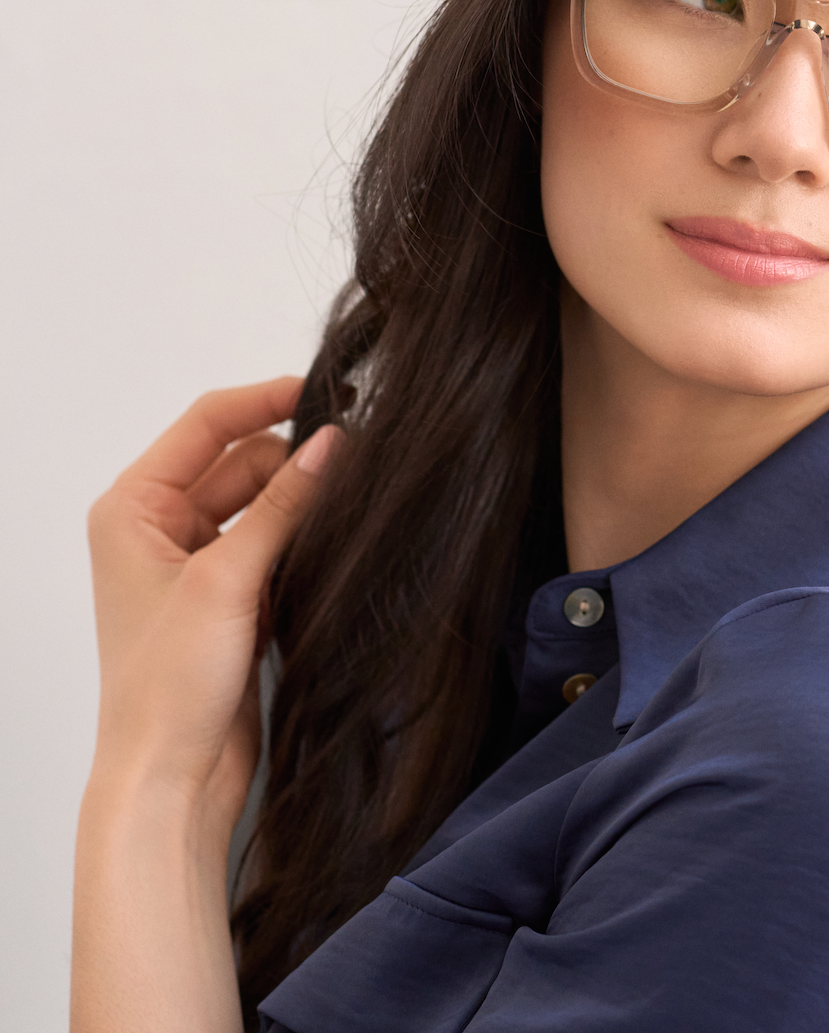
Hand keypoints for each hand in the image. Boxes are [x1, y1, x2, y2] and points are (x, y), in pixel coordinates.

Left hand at [85, 377, 338, 838]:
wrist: (171, 778)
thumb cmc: (166, 688)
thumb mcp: (227, 580)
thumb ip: (283, 504)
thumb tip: (332, 443)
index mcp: (132, 508)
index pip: (206, 424)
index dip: (266, 400)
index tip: (325, 392)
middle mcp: (159, 526)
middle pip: (242, 458)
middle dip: (293, 458)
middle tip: (354, 458)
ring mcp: (198, 559)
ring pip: (265, 498)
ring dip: (302, 499)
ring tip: (347, 504)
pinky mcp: (232, 592)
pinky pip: (276, 537)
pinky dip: (304, 534)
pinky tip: (334, 539)